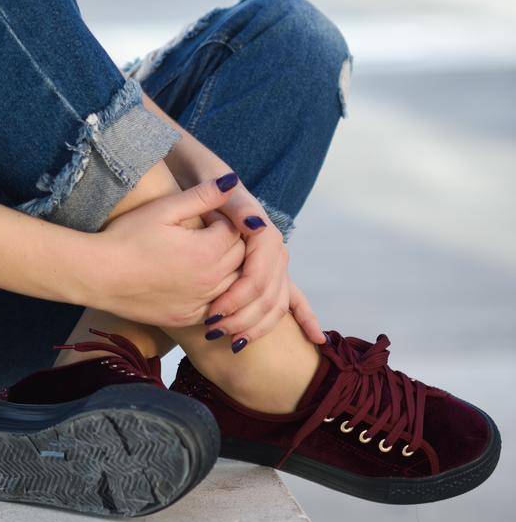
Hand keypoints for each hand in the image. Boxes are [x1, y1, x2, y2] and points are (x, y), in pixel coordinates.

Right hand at [90, 176, 247, 330]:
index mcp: (207, 251)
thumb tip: (231, 182)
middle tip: (203, 233)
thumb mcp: (163, 209)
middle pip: (239, 257)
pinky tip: (193, 280)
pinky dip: (214, 293)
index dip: (222, 219)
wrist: (99, 275)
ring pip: (232, 284)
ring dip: (225, 268)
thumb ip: (202, 196)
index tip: (203, 216)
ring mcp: (200, 302)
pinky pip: (216, 305)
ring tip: (199, 255)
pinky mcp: (188, 318)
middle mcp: (210, 280)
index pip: (235, 231)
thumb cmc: (127, 237)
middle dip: (227, 242)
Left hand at [199, 184, 326, 345]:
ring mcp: (275, 261)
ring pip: (276, 302)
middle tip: (216, 334)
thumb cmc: (207, 186)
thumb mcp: (219, 192)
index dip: (236, 299)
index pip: (257, 277)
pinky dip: (304, 316)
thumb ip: (239, 208)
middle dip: (243, 318)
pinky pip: (292, 296)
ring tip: (237, 343)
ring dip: (259, 325)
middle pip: (268, 294)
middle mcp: (274, 249)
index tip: (212, 315)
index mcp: (264, 233)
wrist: (204, 178)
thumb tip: (257, 226)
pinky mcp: (272, 269)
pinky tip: (316, 338)